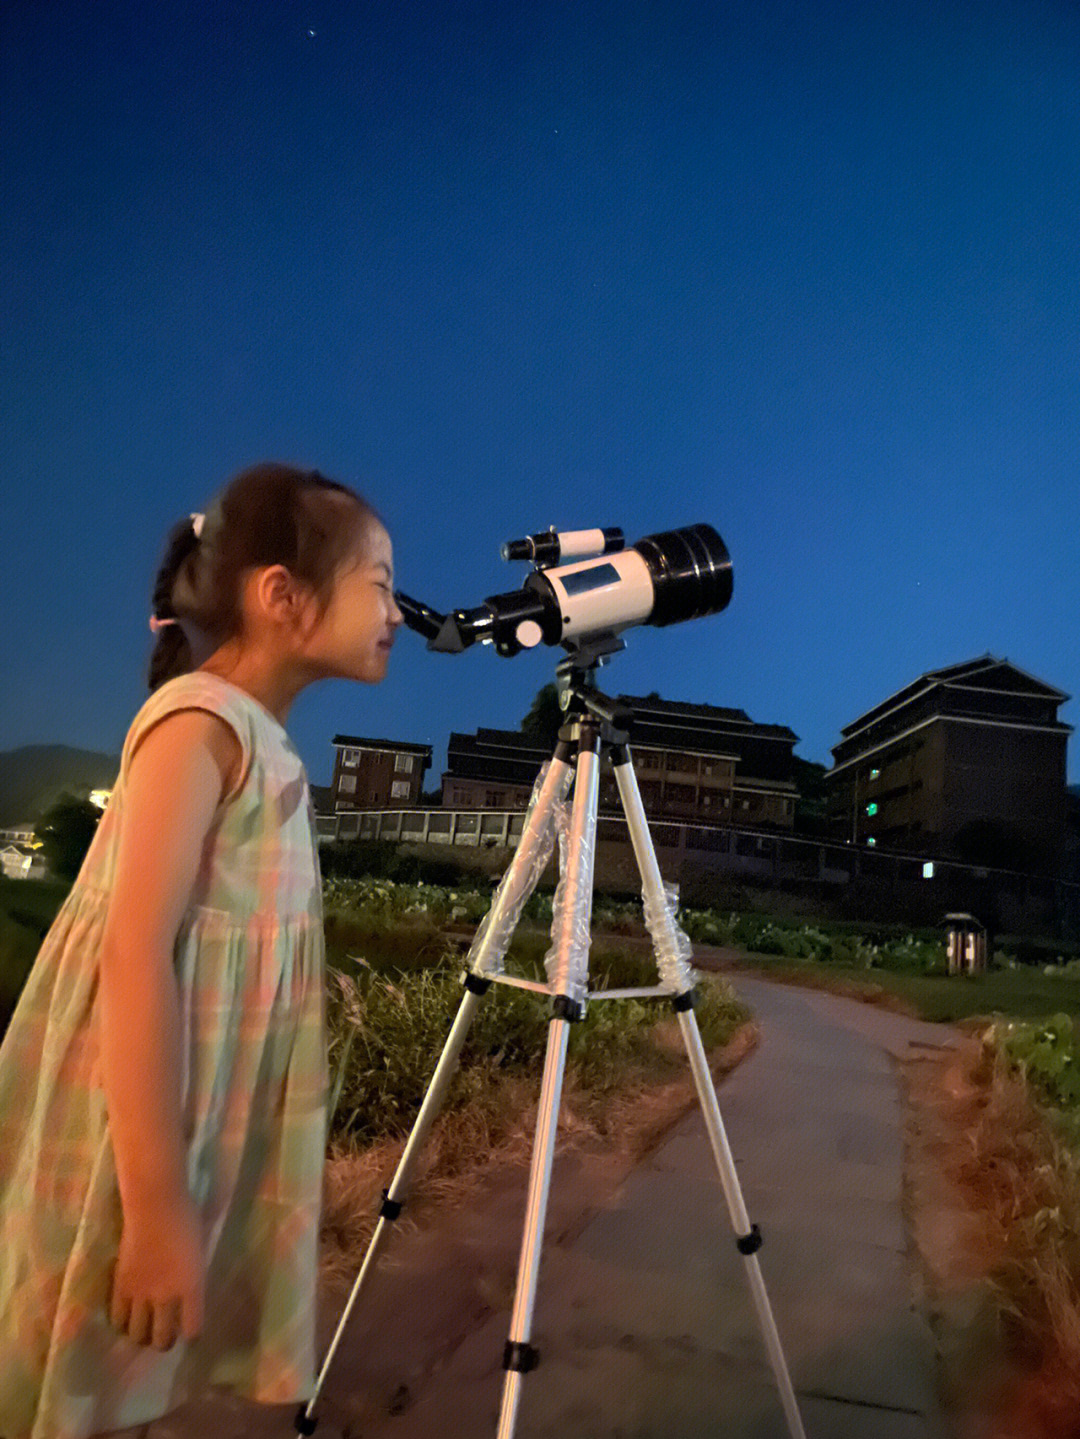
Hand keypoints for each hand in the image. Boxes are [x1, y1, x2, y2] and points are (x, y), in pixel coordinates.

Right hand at [109, 1191, 204, 1349]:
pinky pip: (117, 1317)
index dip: (191, 1334)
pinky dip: (121, 1323)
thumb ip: (194, 1276)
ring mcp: (141, 1293)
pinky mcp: (120, 1285)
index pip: (192, 1329)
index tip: (189, 1333)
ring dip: (141, 1335)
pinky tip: (125, 1318)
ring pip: (137, 1334)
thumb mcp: (200, 1251)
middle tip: (164, 1337)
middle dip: (164, 1342)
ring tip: (143, 1330)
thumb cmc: (186, 1219)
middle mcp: (167, 1297)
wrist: (155, 1204)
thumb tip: (190, 1293)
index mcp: (192, 1287)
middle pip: (162, 1338)